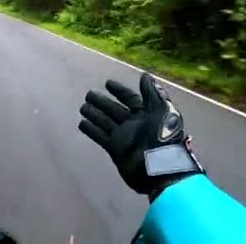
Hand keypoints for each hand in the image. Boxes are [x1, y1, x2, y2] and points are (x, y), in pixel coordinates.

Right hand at [78, 73, 202, 198]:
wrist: (161, 169)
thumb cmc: (164, 137)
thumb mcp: (162, 110)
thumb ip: (152, 93)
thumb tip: (144, 75)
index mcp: (146, 114)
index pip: (130, 98)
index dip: (120, 91)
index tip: (107, 83)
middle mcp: (134, 124)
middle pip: (114, 109)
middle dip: (102, 102)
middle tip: (88, 94)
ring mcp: (124, 137)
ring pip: (105, 122)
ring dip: (94, 114)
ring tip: (82, 107)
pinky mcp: (115, 149)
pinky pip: (100, 136)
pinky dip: (91, 130)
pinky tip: (81, 123)